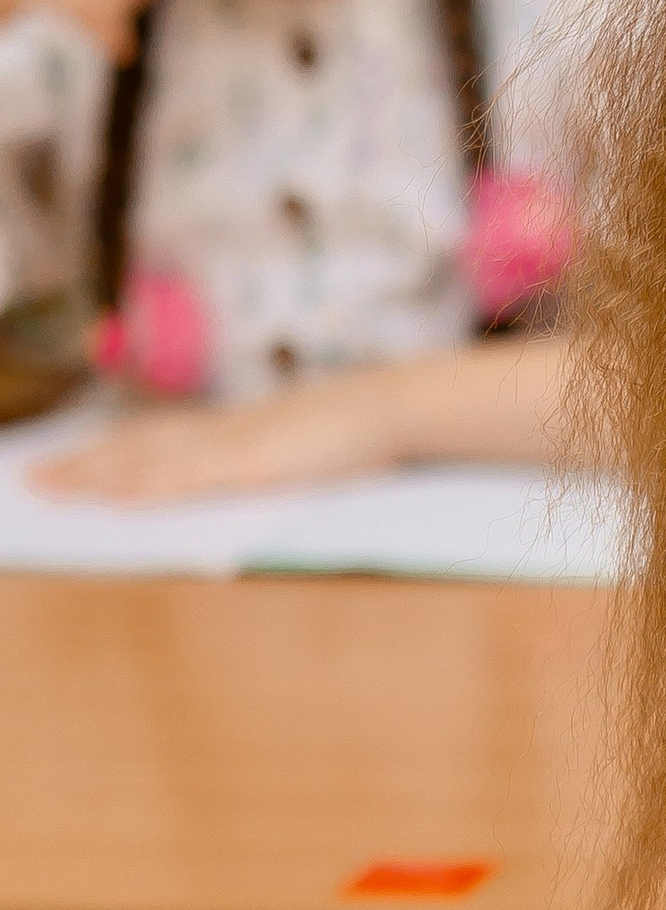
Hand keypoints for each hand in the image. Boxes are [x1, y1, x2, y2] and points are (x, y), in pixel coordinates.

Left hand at [34, 367, 419, 501]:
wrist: (385, 408)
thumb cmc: (350, 433)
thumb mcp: (295, 447)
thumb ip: (261, 457)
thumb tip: (240, 475)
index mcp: (228, 430)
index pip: (150, 439)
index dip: (103, 452)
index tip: (62, 464)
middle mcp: (217, 433)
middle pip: (134, 448)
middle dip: (80, 466)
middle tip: (33, 481)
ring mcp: (231, 448)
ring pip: (149, 462)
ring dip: (96, 476)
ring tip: (51, 489)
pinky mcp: (250, 466)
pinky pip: (189, 481)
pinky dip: (150, 490)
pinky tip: (117, 501)